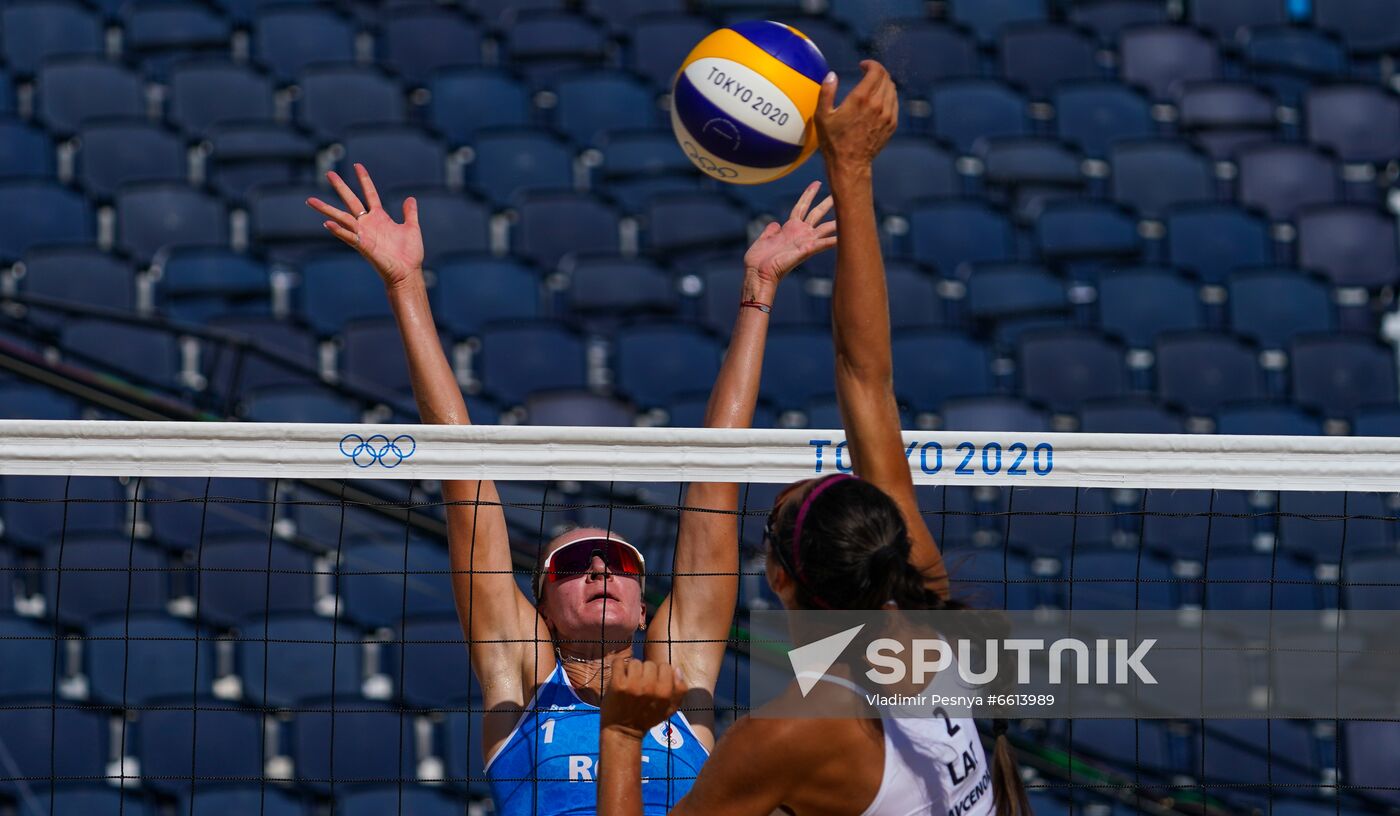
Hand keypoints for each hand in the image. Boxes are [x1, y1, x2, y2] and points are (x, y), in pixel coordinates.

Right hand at [306, 164, 424, 287]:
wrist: (408, 273)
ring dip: (327, 210)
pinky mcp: (363, 246)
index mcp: (380, 217)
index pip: (370, 193)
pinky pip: (348, 237)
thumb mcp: (411, 228)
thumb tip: (410, 199)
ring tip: (310, 200)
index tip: (357, 165)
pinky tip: (327, 224)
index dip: (364, 179)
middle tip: (329, 173)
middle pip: (351, 201)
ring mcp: (364, 234)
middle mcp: (368, 223)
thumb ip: (409, 213)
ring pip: (342, 218)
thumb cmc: (409, 254)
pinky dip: (338, 230)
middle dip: (341, 187)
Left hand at [600, 657, 685, 739]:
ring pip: (635, 662)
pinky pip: (619, 662)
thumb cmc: (648, 718)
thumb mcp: (671, 709)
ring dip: (632, 670)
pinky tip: (620, 676)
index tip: (654, 682)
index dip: (660, 674)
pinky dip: (619, 666)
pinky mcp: (617, 684)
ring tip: (630, 682)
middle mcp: (649, 687)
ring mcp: (632, 685)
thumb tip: (677, 669)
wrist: (623, 730)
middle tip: (641, 684)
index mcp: (664, 692)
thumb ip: (680, 690)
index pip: (666, 667)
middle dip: (646, 672)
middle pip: (650, 664)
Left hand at [743, 181, 836, 290]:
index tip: (817, 183)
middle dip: (828, 203)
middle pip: (817, 213)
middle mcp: (800, 234)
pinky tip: (844, 237)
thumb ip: (771, 230)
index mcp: (790, 228)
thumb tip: (775, 223)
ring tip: (850, 213)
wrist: (758, 274)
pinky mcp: (805, 251)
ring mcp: (804, 242)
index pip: (802, 206)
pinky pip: (822, 244)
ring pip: (824, 227)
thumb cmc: (758, 260)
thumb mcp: (764, 239)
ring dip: (837, 221)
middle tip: (840, 193)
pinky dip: (833, 240)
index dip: (809, 194)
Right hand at [814, 61, 898, 170]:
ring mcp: (887, 115)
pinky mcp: (891, 124)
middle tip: (868, 73)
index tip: (863, 65)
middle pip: (885, 77)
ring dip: (884, 82)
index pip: (875, 71)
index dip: (870, 64)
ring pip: (892, 89)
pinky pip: (894, 102)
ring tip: (873, 86)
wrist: (850, 163)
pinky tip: (879, 100)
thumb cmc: (833, 141)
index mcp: (861, 98)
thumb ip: (826, 92)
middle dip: (877, 71)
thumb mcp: (822, 116)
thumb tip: (831, 75)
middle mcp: (877, 104)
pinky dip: (888, 96)